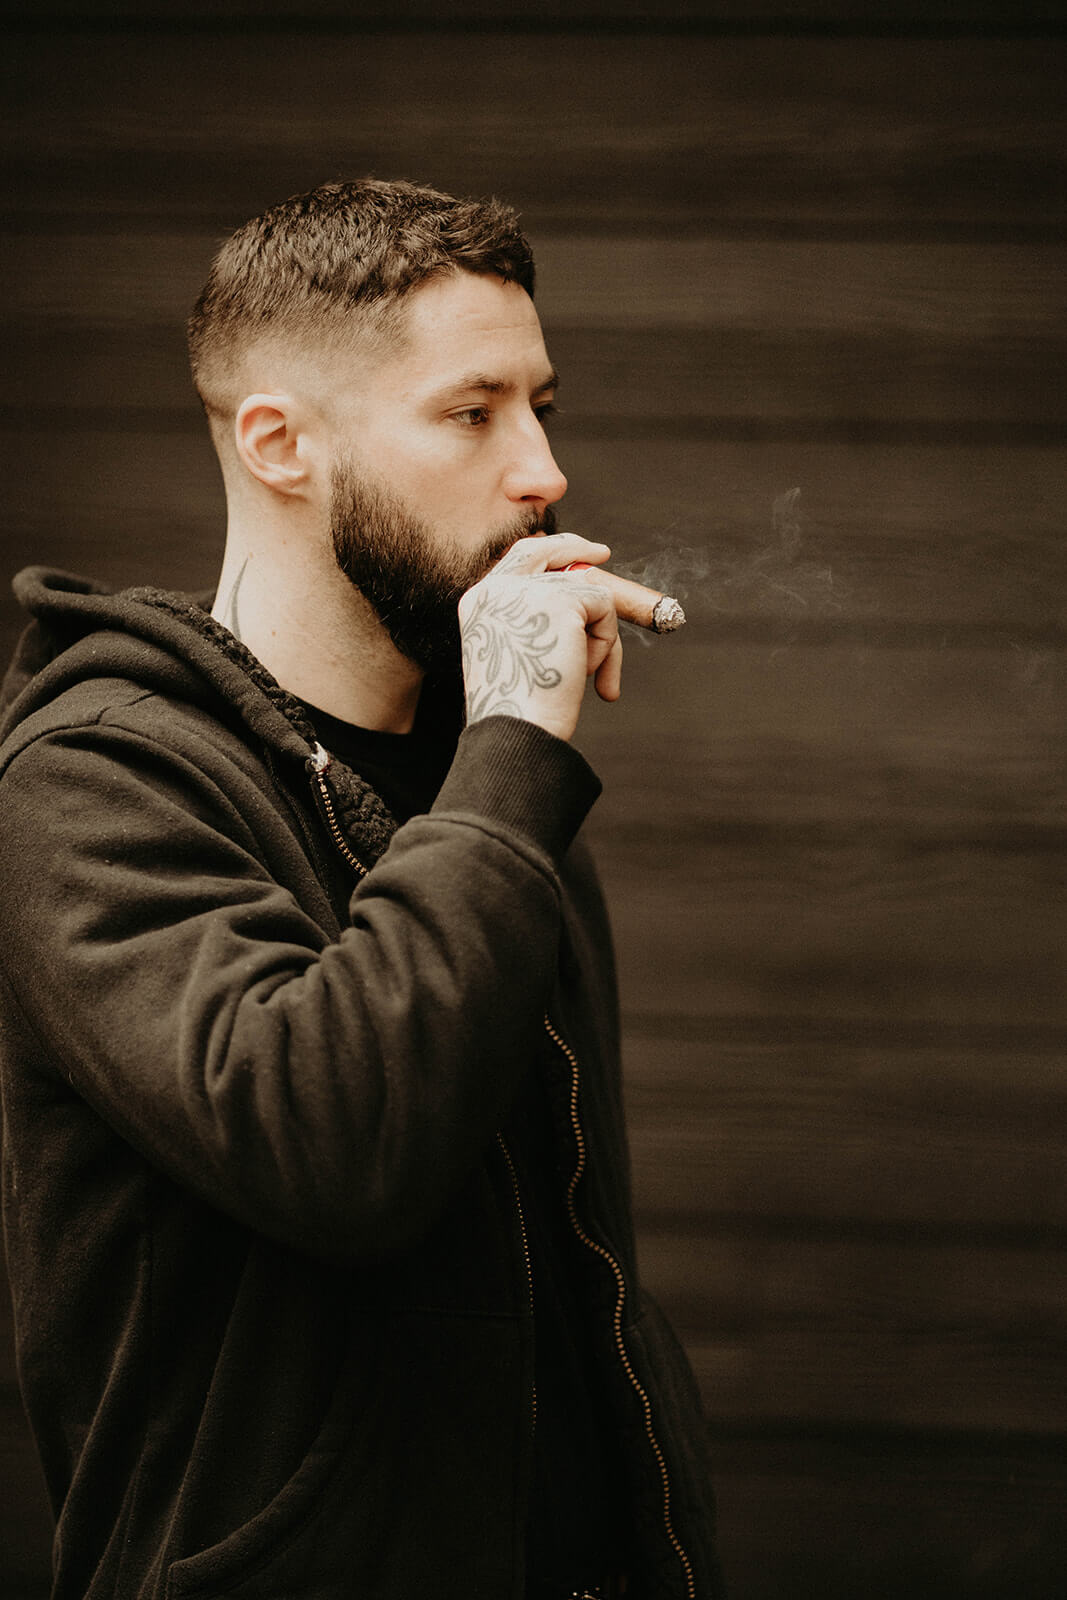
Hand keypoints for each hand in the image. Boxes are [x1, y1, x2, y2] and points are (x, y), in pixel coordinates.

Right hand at [458, 533, 622, 742]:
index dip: (552, 553)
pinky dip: (606, 644)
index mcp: (479, 605)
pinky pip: (604, 608)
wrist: (517, 732)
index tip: (584, 555)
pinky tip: (583, 673)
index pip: (518, 561)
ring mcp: (526, 590)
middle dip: (578, 549)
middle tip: (604, 553)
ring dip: (598, 639)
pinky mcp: (560, 598)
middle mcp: (495, 589)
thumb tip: (588, 596)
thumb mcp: (521, 655)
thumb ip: (541, 621)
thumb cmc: (521, 712)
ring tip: (582, 677)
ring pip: (586, 594)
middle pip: (546, 551)